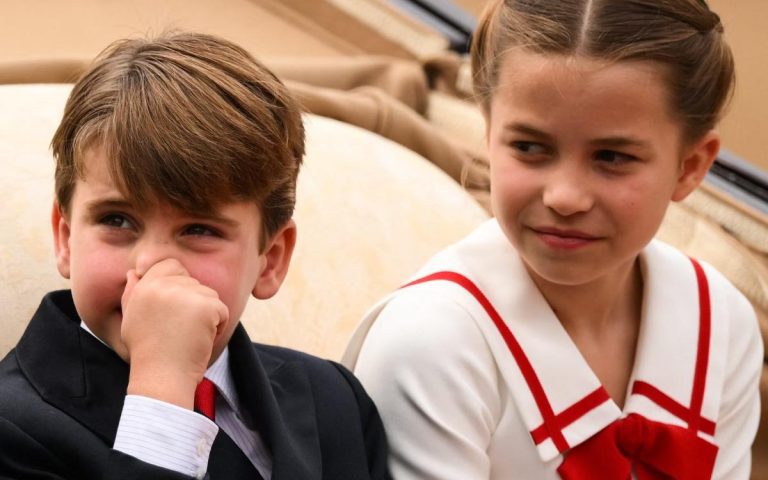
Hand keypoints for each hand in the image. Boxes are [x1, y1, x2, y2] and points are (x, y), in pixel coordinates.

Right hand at [121, 258, 228, 408]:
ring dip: (206, 316)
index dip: (178, 285)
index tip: (174, 311)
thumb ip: (133, 293)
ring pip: (209, 295)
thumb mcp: (131, 320)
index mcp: (145, 286)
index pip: (171, 265)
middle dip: (193, 304)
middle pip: (193, 282)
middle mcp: (163, 285)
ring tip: (188, 336)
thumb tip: (133, 272)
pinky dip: (218, 327)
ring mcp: (185, 294)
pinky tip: (200, 341)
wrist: (162, 378)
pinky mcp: (205, 307)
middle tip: (179, 330)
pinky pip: (222, 310)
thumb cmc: (147, 353)